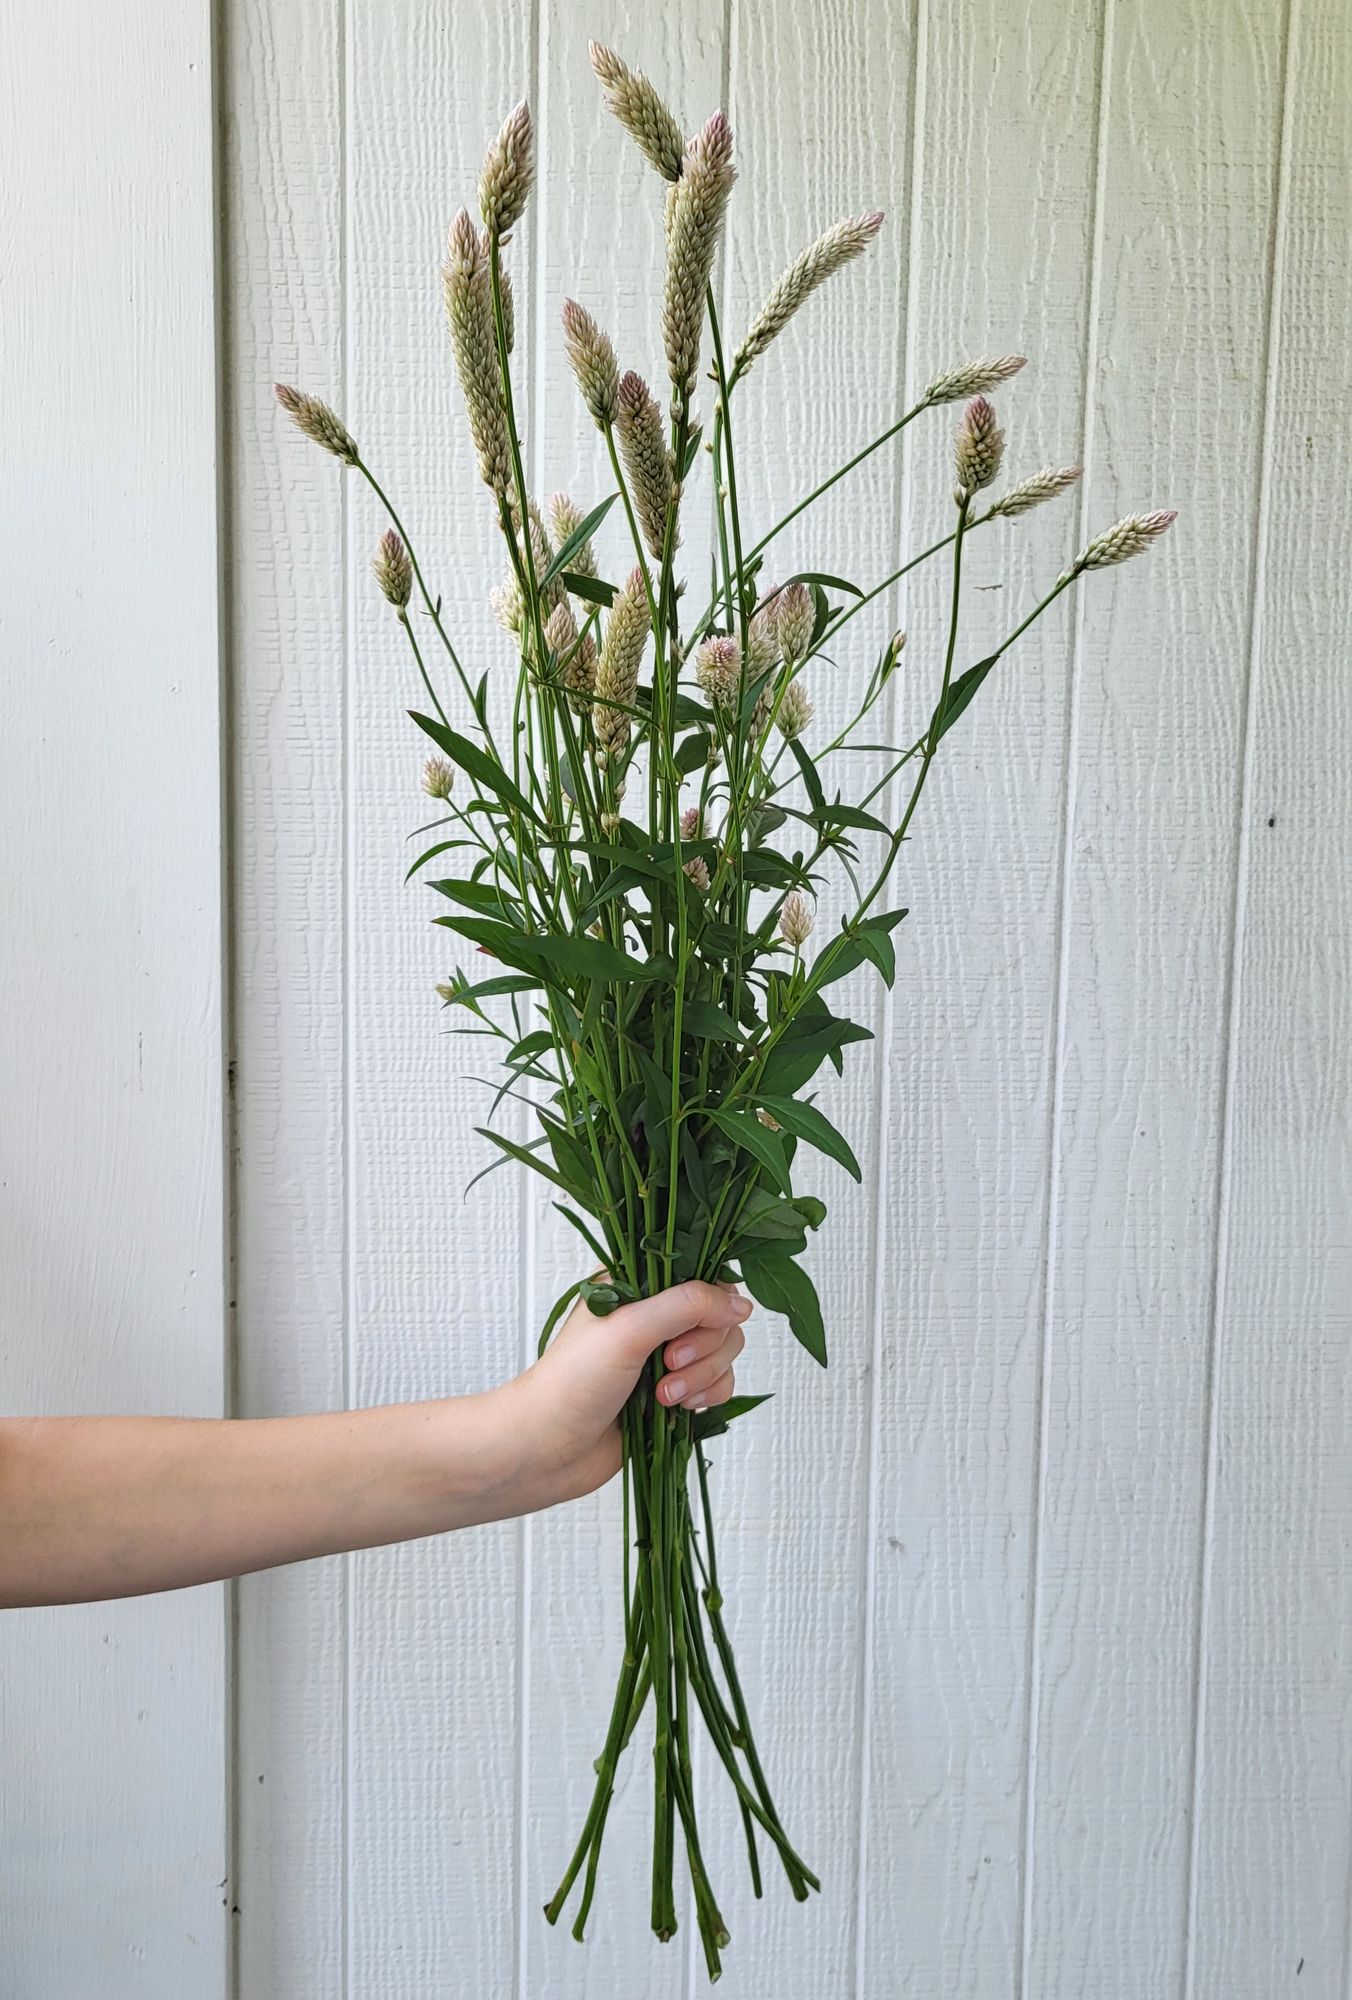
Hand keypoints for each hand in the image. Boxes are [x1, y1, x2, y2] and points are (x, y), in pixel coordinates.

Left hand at [499, 1280, 750, 1508]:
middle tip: (669, 1363)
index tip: (687, 1328)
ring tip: (664, 1395)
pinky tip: (676, 1409)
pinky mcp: (675, 1390)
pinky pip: (719, 1383)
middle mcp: (654, 1313)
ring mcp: (665, 1353)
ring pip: (722, 1351)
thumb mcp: (630, 1328)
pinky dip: (706, 1396)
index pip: (700, 1273)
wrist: (547, 1449)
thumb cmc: (572, 1382)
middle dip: (704, 1346)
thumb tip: (742, 1305)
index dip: (708, 1300)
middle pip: (719, 1314)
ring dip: (703, 1376)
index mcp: (636, 1282)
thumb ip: (689, 1306)